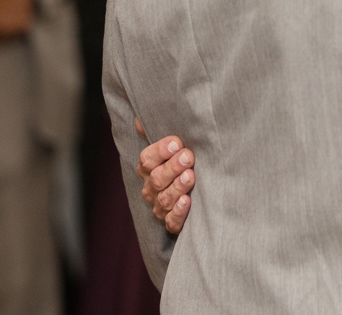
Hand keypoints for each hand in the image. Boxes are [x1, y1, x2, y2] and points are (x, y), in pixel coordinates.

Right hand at [136, 118, 194, 232]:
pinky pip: (171, 221)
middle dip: (172, 167)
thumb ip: (157, 131)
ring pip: (164, 199)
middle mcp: (152, 188)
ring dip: (177, 187)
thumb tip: (140, 119)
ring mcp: (161, 207)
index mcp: (149, 168)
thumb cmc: (185, 162)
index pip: (147, 159)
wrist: (200, 193)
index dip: (160, 150)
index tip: (178, 142)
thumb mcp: (175, 146)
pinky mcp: (173, 222)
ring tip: (190, 177)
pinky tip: (187, 201)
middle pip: (156, 179)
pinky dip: (178, 212)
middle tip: (188, 157)